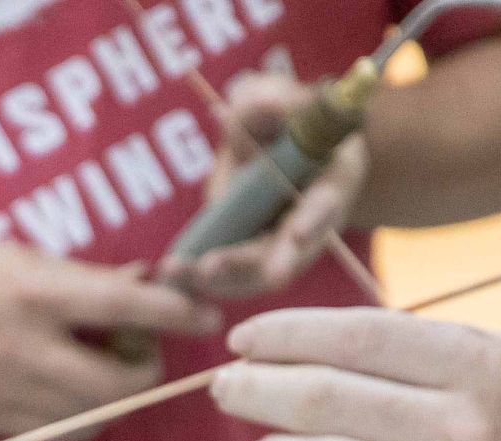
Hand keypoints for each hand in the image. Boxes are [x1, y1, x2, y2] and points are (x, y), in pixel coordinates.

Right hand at [0, 236, 219, 439]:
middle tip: (142, 350)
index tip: (207, 319)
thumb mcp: (18, 256)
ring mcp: (9, 392)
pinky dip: (83, 420)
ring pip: (96, 416)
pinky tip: (73, 397)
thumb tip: (141, 286)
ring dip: (116, 397)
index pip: (127, 306)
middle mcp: (27, 348)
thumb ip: (80, 279)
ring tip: (103, 371)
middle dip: (146, 369)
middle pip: (120, 381)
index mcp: (35, 292)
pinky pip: (60, 436)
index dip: (178, 314)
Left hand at [159, 70, 368, 300]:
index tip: (298, 234)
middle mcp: (311, 226)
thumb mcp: (278, 98)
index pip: (326, 205)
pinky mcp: (252, 261)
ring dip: (217, 280)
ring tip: (175, 273)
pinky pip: (229, 278)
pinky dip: (200, 281)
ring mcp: (281, 250)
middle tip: (212, 268)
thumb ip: (269, 101)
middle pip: (287, 257)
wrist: (278, 144)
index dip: (313, 219)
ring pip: (254, 276)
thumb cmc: (283, 117)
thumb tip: (260, 106)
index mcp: (332, 183)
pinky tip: (168, 277)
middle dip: (250, 265)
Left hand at [212, 307, 500, 440]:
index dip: (285, 336)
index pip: (358, 336)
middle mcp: (472, 432)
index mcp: (486, 369)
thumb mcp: (500, 376)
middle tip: (224, 391)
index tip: (240, 342)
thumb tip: (290, 345)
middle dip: (256, 391)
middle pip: (324, 400)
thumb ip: (413, 358)